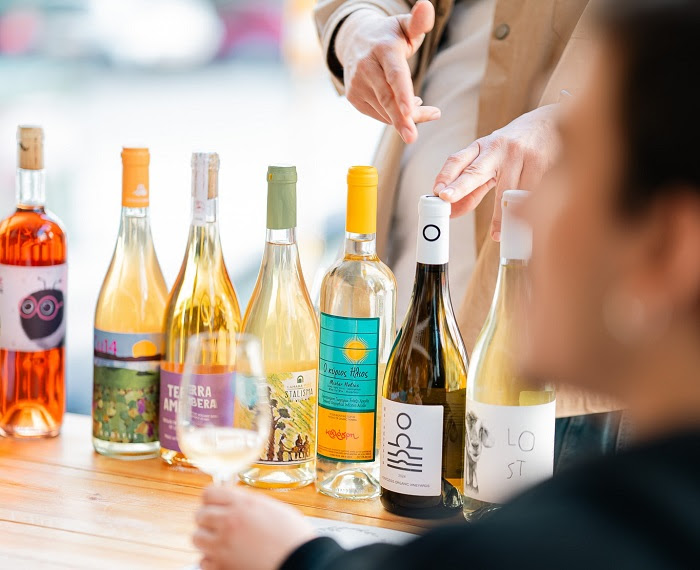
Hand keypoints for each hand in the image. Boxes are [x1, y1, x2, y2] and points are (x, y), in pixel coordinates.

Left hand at [193, 485, 315, 569]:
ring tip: (221, 540)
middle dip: (208, 518)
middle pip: (200, 514)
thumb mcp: (271, 507)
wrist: (300, 560)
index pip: (208, 493)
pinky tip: (224, 556)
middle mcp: (229, 522)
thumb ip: (248, 502)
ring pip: (197, 537)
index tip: (217, 502)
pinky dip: (210, 559)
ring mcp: (223, 546)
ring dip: (207, 538)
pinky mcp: (222, 566)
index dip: (213, 498)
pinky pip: (202, 560)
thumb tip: (234, 501)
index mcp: (242, 503)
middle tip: (219, 522)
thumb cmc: (292, 534)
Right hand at [335, 0, 439, 142]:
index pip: (395, 74)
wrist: (356, 41)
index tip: (411, 110)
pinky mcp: (354, 97)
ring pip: (386, 111)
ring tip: (429, 111)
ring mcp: (357, 85)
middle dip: (401, 120)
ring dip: (408, 117)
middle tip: (412, 137)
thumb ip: (419, 21)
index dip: (403, 93)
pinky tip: (406, 108)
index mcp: (383, 49)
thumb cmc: (390, 36)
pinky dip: (395, 116)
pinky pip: (379, 114)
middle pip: (388, 99)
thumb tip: (427, 7)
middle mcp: (366, 68)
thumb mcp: (405, 27)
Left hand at [433, 104, 559, 239]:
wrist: (549, 124)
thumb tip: (453, 212)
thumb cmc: (514, 148)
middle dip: (460, 186)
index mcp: (480, 148)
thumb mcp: (490, 161)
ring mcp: (518, 153)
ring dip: (501, 216)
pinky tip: (522, 220)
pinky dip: (523, 209)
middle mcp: (496, 148)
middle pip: (475, 170)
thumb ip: (472, 187)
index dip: (445, 176)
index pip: (457, 161)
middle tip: (447, 199)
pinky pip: (527, 193)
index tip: (437, 193)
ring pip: (505, 192)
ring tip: (497, 233)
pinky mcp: (539, 161)